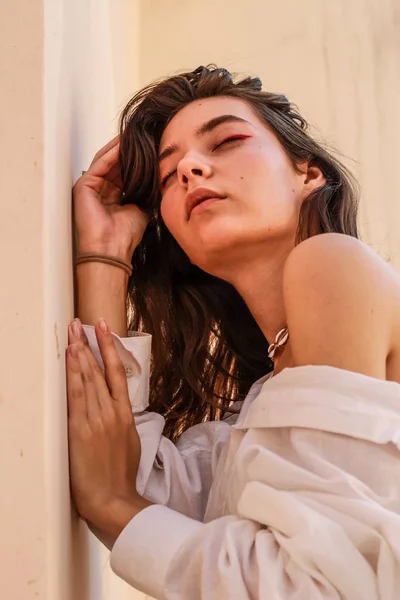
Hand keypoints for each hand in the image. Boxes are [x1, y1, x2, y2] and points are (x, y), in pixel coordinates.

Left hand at [66, 317, 151, 538]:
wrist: (114, 499)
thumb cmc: (121, 475)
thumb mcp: (130, 441)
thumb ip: (121, 420)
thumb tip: (115, 406)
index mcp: (125, 414)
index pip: (116, 372)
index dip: (109, 348)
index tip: (103, 329)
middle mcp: (111, 411)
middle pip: (98, 370)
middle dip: (88, 344)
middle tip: (80, 322)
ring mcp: (96, 418)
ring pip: (87, 378)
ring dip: (79, 353)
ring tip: (73, 333)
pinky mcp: (80, 429)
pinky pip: (76, 395)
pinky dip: (74, 374)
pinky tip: (71, 358)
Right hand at [73, 136, 148, 261]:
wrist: (112, 248)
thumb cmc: (125, 235)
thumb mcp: (141, 208)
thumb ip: (145, 192)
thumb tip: (157, 177)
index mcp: (114, 197)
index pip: (125, 172)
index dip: (137, 161)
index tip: (151, 148)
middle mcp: (101, 191)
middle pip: (115, 164)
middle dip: (128, 151)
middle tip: (142, 136)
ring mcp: (91, 188)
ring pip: (106, 161)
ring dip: (119, 148)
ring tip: (133, 135)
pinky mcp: (83, 186)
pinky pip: (100, 165)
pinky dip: (111, 154)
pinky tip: (123, 144)